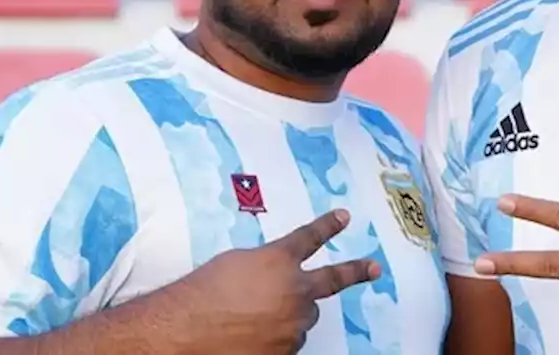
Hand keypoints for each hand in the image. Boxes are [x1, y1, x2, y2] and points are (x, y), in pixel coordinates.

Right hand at [174, 209, 379, 353]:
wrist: (184, 332)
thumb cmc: (200, 295)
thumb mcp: (234, 264)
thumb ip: (264, 266)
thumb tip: (274, 275)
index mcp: (279, 260)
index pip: (309, 237)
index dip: (328, 226)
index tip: (344, 217)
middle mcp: (295, 290)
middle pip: (329, 281)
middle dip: (352, 272)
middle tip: (373, 268)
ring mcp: (295, 324)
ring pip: (304, 318)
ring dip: (290, 316)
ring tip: (255, 319)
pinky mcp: (287, 351)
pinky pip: (289, 343)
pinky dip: (276, 340)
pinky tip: (251, 338)